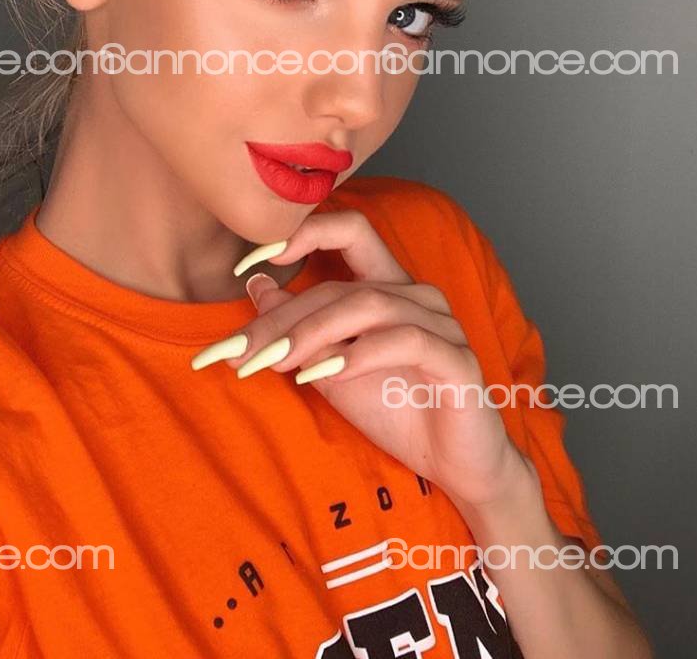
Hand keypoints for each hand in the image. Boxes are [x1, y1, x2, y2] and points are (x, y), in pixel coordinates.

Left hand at [193, 208, 530, 515]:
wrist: (452, 466)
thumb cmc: (393, 409)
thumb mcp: (330, 367)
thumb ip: (298, 327)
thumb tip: (254, 284)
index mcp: (387, 285)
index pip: (347, 232)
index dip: (300, 233)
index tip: (247, 261)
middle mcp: (415, 294)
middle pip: (340, 286)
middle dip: (283, 320)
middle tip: (239, 351)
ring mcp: (440, 323)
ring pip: (368, 305)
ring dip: (313, 333)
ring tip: (276, 363)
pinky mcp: (457, 359)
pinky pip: (406, 340)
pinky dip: (361, 353)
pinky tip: (327, 372)